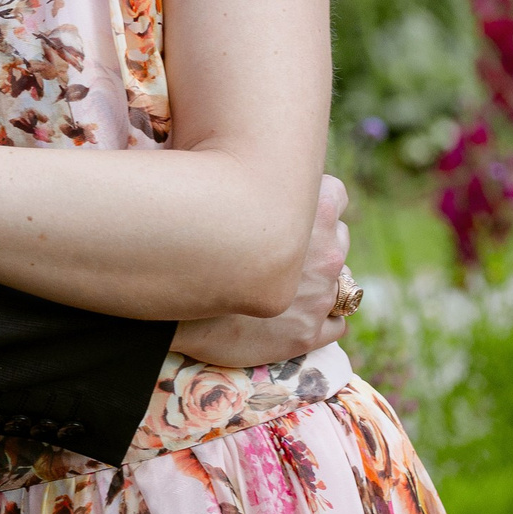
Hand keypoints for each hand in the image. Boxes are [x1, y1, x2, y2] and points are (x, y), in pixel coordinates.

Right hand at [171, 174, 350, 367]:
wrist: (169, 295)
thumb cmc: (190, 232)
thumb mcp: (229, 190)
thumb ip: (262, 187)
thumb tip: (264, 180)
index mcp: (315, 209)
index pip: (336, 196)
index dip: (311, 204)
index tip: (290, 211)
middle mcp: (327, 253)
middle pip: (339, 240)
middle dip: (316, 245)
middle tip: (279, 251)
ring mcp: (320, 295)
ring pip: (342, 284)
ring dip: (319, 283)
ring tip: (283, 286)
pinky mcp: (308, 333)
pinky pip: (336, 326)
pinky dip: (319, 321)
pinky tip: (291, 317)